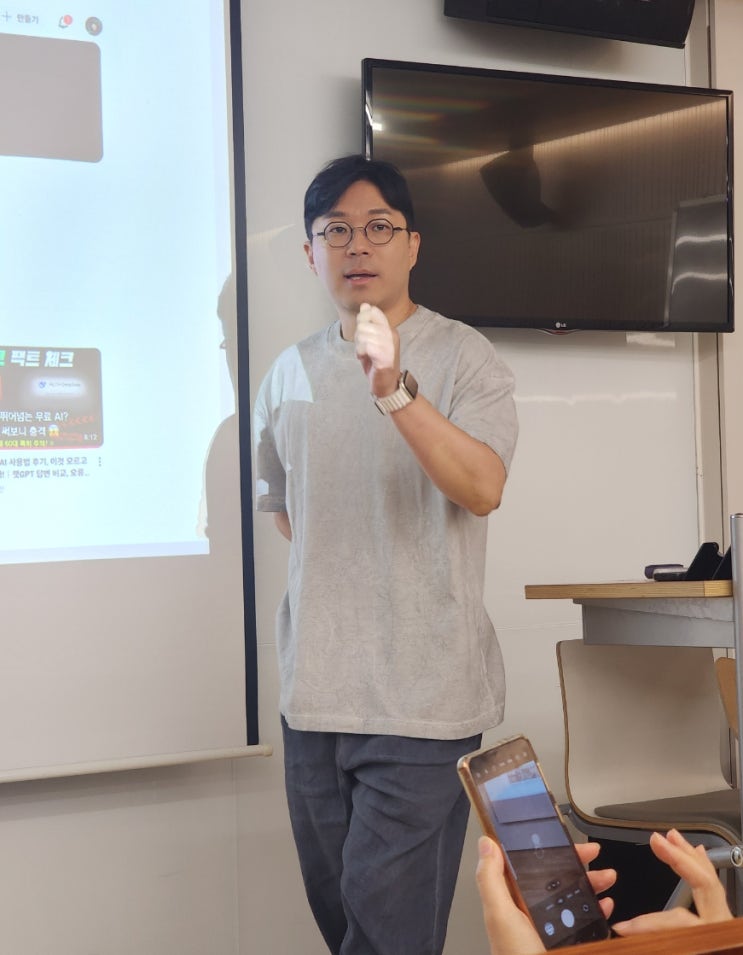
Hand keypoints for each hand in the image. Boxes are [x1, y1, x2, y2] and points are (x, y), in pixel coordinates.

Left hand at [353, 302, 398, 396]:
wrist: (386, 384)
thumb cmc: (376, 362)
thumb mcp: (370, 339)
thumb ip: (367, 323)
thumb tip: (365, 305)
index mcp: (389, 329)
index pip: (373, 312)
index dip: (362, 319)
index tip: (363, 333)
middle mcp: (391, 336)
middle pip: (364, 324)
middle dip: (358, 336)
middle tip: (363, 348)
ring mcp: (389, 347)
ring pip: (364, 335)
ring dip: (359, 346)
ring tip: (364, 354)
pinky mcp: (385, 359)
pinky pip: (367, 347)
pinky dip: (361, 352)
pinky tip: (365, 358)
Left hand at [476, 837, 614, 954]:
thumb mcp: (500, 916)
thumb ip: (490, 879)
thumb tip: (486, 843)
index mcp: (513, 902)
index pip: (529, 865)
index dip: (546, 849)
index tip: (563, 836)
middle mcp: (532, 912)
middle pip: (556, 878)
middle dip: (576, 863)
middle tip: (593, 854)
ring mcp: (551, 928)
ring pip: (574, 896)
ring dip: (592, 883)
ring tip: (607, 878)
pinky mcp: (569, 942)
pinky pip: (586, 921)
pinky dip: (598, 909)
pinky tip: (606, 906)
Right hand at [612, 829, 732, 935]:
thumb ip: (656, 945)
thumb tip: (620, 934)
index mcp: (711, 935)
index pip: (676, 919)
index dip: (645, 921)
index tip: (621, 924)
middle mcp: (722, 925)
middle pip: (704, 882)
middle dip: (679, 858)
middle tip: (656, 839)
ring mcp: (726, 923)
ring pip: (713, 882)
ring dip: (690, 857)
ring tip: (674, 837)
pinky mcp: (725, 925)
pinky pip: (716, 891)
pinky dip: (704, 870)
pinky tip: (699, 859)